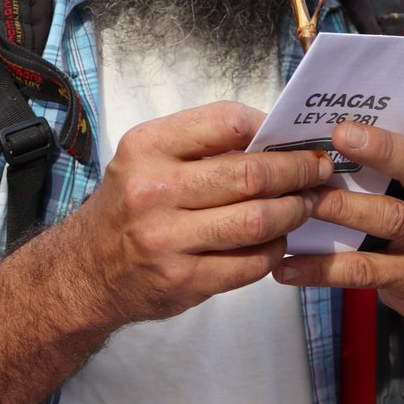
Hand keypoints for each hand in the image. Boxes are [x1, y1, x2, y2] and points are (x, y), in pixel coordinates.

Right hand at [72, 101, 333, 324]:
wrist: (85, 271)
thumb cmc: (127, 207)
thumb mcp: (147, 160)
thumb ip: (201, 146)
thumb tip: (274, 138)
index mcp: (146, 148)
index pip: (225, 122)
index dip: (269, 128)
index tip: (292, 136)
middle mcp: (152, 191)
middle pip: (250, 174)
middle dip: (296, 171)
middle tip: (318, 170)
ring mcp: (167, 240)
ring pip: (257, 221)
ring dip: (293, 211)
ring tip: (306, 204)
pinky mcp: (184, 280)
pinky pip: (249, 263)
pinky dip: (275, 250)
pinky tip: (280, 240)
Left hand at [274, 118, 403, 329]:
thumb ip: (395, 154)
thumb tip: (332, 123)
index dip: (385, 131)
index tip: (342, 124)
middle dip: (380, 151)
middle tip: (334, 141)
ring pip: (388, 218)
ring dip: (341, 208)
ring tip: (299, 202)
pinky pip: (363, 271)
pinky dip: (322, 269)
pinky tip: (287, 266)